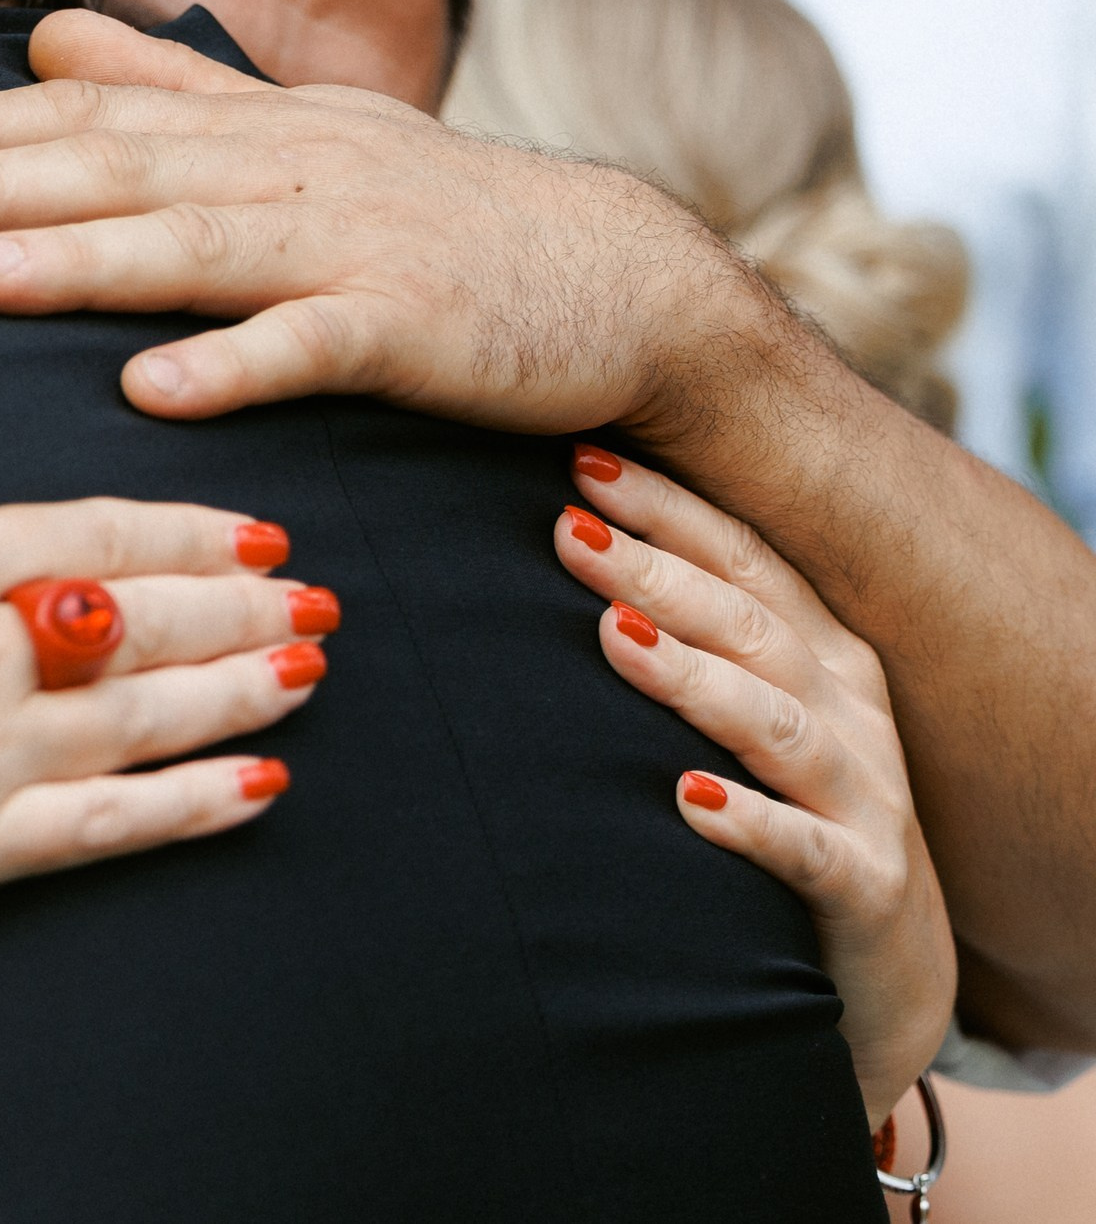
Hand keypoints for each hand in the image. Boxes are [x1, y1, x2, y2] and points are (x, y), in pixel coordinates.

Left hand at [0, 9, 797, 444]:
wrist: (625, 277)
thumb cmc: (440, 213)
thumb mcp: (301, 130)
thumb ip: (170, 87)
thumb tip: (44, 34)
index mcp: (251, 128)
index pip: (87, 114)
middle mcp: (288, 169)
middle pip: (116, 169)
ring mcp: (353, 244)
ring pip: (194, 247)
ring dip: (78, 261)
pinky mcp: (417, 328)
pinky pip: (316, 345)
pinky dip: (237, 364)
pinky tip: (153, 390)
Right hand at [0, 281, 327, 933]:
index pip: (93, 536)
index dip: (190, 532)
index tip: (257, 527)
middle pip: (145, 625)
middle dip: (243, 607)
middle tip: (320, 598)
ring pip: (146, 722)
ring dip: (239, 693)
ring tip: (308, 671)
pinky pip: (103, 830)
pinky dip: (188, 807)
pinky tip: (252, 790)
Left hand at [554, 445, 955, 1129]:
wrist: (880, 976)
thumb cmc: (780, 817)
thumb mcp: (739, 717)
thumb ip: (678, 637)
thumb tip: (559, 540)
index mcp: (815, 653)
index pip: (742, 558)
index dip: (668, 508)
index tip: (580, 461)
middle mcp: (847, 710)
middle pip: (748, 623)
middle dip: (657, 572)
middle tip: (566, 529)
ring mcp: (865, 797)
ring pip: (776, 722)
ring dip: (694, 677)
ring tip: (615, 639)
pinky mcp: (867, 887)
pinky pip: (809, 851)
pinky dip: (751, 823)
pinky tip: (687, 800)